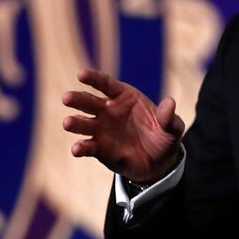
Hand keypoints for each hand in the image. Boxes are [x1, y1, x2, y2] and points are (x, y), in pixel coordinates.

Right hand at [62, 68, 184, 183]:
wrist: (159, 163)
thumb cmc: (163, 138)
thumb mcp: (171, 128)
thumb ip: (168, 117)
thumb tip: (170, 102)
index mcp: (124, 97)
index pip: (105, 84)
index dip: (93, 78)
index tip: (81, 75)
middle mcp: (108, 111)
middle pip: (89, 101)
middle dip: (77, 99)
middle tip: (67, 98)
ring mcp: (101, 130)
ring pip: (83, 123)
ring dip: (74, 122)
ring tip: (67, 123)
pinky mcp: (100, 149)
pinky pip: (88, 146)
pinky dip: (81, 147)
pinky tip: (76, 149)